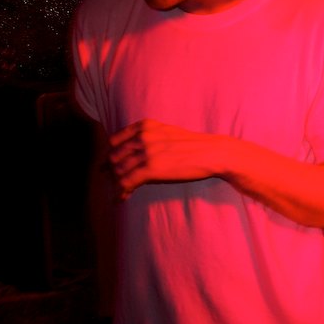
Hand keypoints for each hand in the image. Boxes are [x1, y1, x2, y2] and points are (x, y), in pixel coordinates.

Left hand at [108, 119, 228, 198]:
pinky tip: (122, 198)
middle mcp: (143, 137)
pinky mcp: (151, 169)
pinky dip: (121, 191)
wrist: (212, 153)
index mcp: (145, 126)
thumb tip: (131, 151)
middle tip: (116, 181)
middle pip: (114, 156)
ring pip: (118, 171)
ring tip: (121, 192)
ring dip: (117, 183)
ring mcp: (146, 152)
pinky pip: (126, 182)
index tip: (112, 166)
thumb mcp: (167, 132)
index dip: (111, 155)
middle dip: (112, 171)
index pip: (115, 141)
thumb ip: (148, 136)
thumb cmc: (193, 144)